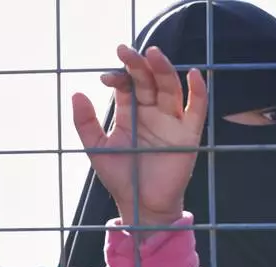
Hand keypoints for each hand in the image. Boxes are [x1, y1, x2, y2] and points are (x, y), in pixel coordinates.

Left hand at [72, 45, 207, 234]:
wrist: (140, 205)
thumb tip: (77, 93)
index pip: (127, 83)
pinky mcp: (188, 135)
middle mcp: (151, 112)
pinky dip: (198, 91)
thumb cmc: (120, 178)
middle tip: (127, 52)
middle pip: (148, 80)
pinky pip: (196, 109)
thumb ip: (85, 122)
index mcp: (130, 112)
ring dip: (164, 70)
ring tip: (154, 55)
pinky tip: (193, 74)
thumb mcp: (96, 148)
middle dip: (139, 65)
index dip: (119, 75)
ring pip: (170, 88)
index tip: (106, 77)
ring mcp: (171, 121)